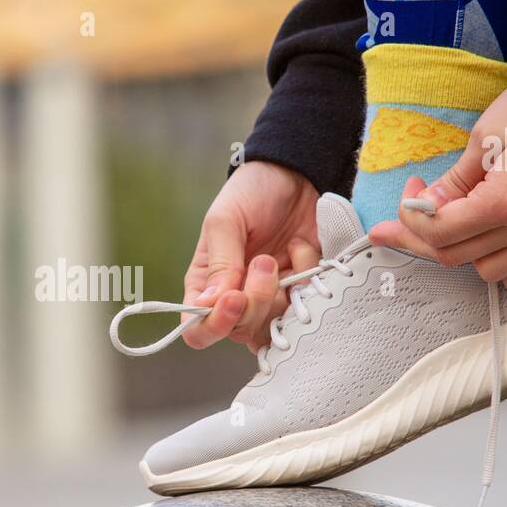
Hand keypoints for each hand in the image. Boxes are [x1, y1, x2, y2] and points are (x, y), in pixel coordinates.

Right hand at [183, 161, 320, 350]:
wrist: (295, 174)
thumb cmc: (250, 193)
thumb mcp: (226, 220)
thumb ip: (220, 263)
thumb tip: (211, 305)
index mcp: (206, 284)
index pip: (198, 330)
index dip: (215, 324)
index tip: (234, 297)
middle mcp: (235, 298)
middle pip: (240, 332)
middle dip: (257, 300)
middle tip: (265, 261)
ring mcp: (270, 297)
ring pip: (274, 327)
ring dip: (283, 291)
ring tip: (285, 252)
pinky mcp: (300, 290)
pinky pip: (307, 306)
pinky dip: (309, 279)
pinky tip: (301, 248)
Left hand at [369, 83, 506, 292]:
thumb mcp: (484, 138)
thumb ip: (454, 181)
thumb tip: (426, 206)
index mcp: (502, 203)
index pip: (439, 232)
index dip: (411, 216)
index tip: (411, 191)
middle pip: (455, 256)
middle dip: (423, 234)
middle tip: (415, 207)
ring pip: (489, 270)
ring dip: (464, 251)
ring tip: (458, 222)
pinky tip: (496, 253)